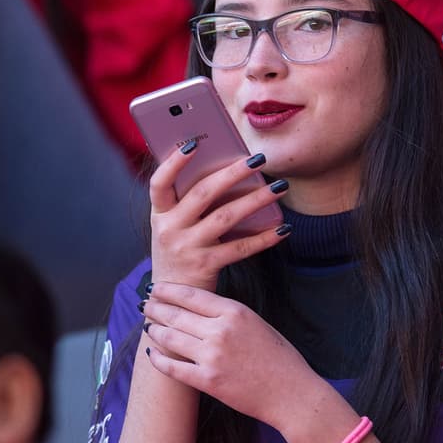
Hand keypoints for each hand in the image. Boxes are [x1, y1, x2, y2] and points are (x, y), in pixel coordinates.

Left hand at [141, 282, 328, 429]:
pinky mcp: (207, 381)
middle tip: (144, 305)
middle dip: (156, 308)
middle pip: (176, 314)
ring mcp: (212, 356)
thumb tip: (199, 310)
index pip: (191, 295)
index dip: (168, 290)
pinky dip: (158, 359)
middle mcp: (220, 331)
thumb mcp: (256, 323)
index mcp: (234, 312)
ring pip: (170, 338)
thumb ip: (228, 315)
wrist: (291, 393)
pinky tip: (151, 353)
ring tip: (148, 327)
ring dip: (154, 330)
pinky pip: (173, 367)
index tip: (156, 288)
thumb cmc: (279, 357)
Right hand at [147, 145, 288, 290]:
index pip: (159, 183)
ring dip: (256, 199)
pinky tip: (283, 228)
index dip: (173, 163)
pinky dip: (264, 237)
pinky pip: (240, 248)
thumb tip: (227, 170)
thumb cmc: (179, 251)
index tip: (193, 143)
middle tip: (258, 159)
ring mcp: (186, 248)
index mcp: (159, 213)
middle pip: (202, 194)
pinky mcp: (205, 265)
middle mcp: (169, 229)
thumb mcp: (173, 226)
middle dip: (233, 173)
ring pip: (226, 217)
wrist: (170, 298)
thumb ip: (189, 202)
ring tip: (279, 187)